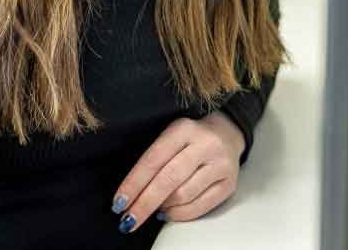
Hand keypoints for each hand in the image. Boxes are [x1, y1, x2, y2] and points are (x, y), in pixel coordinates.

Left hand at [111, 111, 245, 232]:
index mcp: (183, 128)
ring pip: (183, 196)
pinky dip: (179, 214)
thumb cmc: (191, 138)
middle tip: (128, 220)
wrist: (228, 132)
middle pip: (168, 180)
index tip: (119, 203)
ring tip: (154, 209)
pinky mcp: (229, 183)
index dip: (134, 184)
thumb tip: (131, 195)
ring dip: (163, 207)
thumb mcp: (171, 136)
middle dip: (144, 203)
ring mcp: (220, 164)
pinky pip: (199, 207)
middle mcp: (205, 144)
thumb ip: (154, 160)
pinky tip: (169, 213)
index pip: (153, 160)